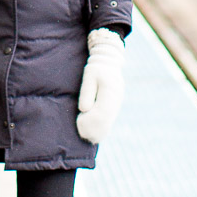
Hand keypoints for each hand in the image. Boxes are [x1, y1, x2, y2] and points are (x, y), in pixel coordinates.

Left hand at [76, 29, 124, 144]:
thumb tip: (84, 109)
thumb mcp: (89, 76)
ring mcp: (117, 106)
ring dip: (95, 132)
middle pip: (105, 123)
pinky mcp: (115, 109)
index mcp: (110, 91)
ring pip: (107, 126)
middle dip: (91, 129)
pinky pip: (107, 125)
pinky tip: (90, 130)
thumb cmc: (96, 69)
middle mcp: (116, 101)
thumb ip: (87, 92)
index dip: (89, 121)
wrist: (109, 64)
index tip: (79, 119)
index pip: (101, 114)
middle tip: (79, 127)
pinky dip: (99, 130)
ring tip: (83, 129)